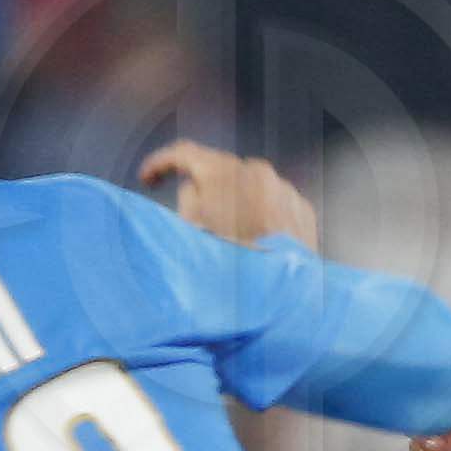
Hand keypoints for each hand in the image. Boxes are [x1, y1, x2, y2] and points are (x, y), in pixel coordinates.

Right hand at [139, 140, 320, 252]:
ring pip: (250, 187)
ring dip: (235, 202)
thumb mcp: (188, 229)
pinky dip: (262, 214)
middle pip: (220, 170)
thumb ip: (187, 198)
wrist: (280, 297)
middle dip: (203, 187)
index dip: (159, 163)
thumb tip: (196, 189)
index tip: (147, 180)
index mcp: (223, 172)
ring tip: (230, 235)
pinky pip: (275, 202)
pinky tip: (256, 241)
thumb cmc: (227, 266)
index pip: (184, 153)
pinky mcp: (302, 209)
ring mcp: (284, 189)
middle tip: (192, 214)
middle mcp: (257, 172)